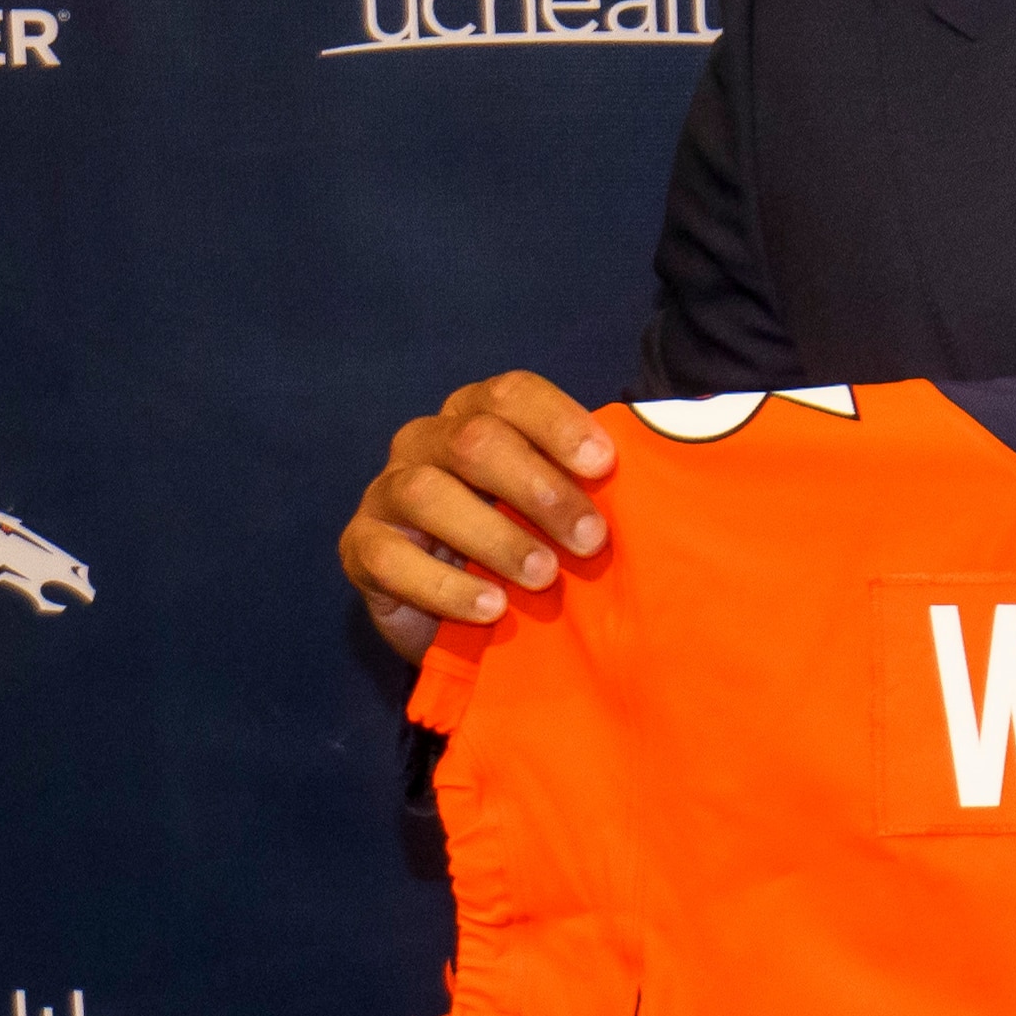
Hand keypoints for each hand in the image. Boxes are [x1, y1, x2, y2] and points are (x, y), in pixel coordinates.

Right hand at [341, 372, 616, 655]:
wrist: (462, 622)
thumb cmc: (525, 549)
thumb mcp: (559, 512)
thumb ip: (590, 486)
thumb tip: (655, 479)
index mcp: (477, 415)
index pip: (512, 394)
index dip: (558, 423)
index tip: (605, 466)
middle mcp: (426, 442)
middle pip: (474, 440)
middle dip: (539, 488)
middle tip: (590, 540)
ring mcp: (387, 492)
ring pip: (428, 493)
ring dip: (496, 536)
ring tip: (544, 576)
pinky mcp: (361, 548)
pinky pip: (392, 560)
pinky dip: (447, 587)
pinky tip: (492, 607)